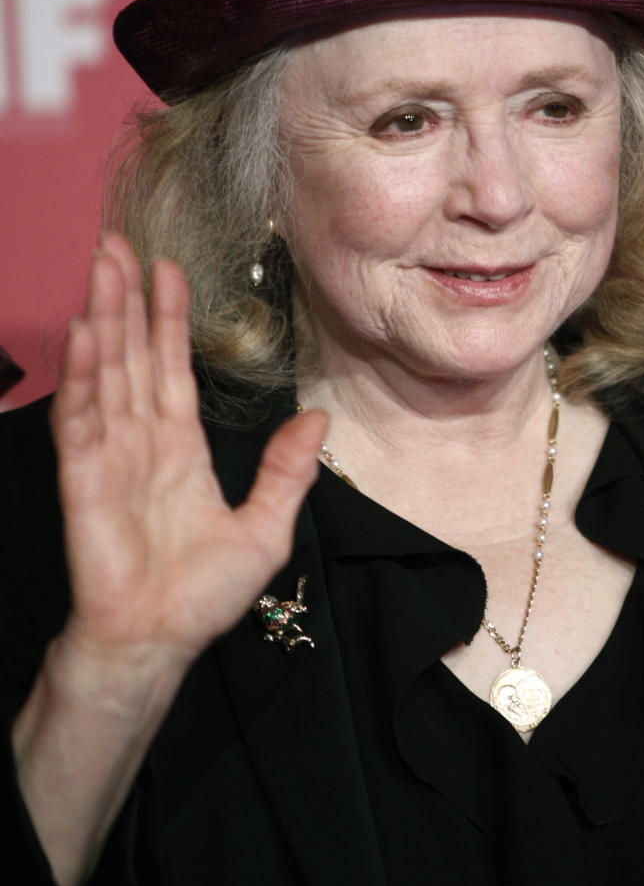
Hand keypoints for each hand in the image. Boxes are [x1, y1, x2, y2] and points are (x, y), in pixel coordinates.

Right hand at [50, 233, 326, 675]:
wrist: (160, 641)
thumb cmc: (203, 594)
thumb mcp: (266, 527)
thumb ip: (288, 471)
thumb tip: (318, 418)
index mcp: (180, 447)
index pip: (172, 367)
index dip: (170, 318)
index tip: (168, 268)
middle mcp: (142, 440)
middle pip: (134, 354)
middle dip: (127, 298)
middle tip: (117, 243)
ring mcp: (110, 455)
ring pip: (107, 372)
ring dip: (103, 318)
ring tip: (102, 267)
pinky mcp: (86, 478)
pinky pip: (83, 417)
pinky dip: (83, 375)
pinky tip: (85, 333)